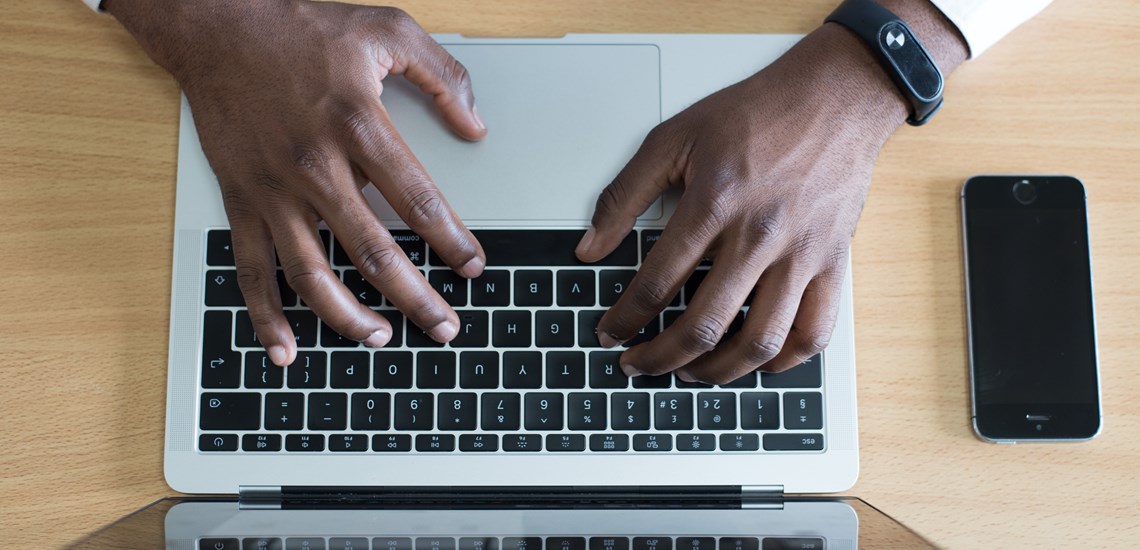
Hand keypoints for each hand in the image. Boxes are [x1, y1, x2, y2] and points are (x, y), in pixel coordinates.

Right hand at [107, 0, 487, 365]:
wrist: (217, 26)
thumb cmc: (301, 28)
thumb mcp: (386, 29)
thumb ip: (442, 75)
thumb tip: (476, 124)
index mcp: (359, 126)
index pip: (418, 201)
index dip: (452, 241)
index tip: (473, 267)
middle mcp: (316, 167)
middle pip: (373, 252)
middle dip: (416, 298)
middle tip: (445, 328)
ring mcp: (274, 190)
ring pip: (313, 274)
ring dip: (348, 317)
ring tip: (382, 339)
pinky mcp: (241, 200)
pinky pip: (251, 269)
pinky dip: (265, 314)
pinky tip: (286, 348)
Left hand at [575, 25, 918, 382]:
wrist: (835, 98)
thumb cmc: (755, 115)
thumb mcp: (673, 138)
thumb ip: (624, 195)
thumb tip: (590, 246)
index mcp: (714, 203)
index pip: (656, 283)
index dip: (624, 318)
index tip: (610, 332)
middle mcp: (760, 235)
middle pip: (703, 325)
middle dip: (659, 357)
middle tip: (638, 365)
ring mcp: (801, 255)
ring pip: (759, 342)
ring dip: (717, 371)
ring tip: (690, 373)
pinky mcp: (833, 264)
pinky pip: (814, 333)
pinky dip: (783, 361)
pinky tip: (756, 363)